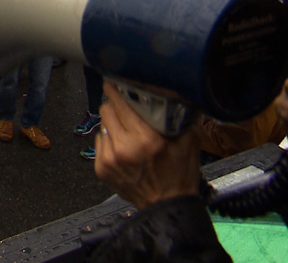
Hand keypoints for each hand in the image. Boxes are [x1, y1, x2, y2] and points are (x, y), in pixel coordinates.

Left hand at [94, 83, 200, 209]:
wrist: (166, 205)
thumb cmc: (179, 174)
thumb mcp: (189, 142)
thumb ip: (178, 117)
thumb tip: (173, 95)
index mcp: (146, 139)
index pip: (121, 104)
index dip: (114, 90)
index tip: (112, 82)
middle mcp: (124, 147)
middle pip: (106, 111)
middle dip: (113, 105)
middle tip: (121, 105)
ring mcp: (109, 159)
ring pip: (101, 125)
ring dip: (111, 123)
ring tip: (125, 129)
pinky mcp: (101, 169)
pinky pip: (99, 142)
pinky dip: (108, 139)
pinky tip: (121, 145)